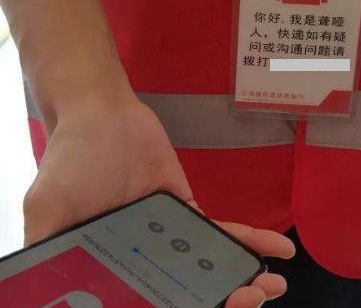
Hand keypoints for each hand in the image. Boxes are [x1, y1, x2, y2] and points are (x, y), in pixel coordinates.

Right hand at [23, 91, 294, 307]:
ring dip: (242, 278)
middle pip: (186, 294)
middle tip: (250, 302)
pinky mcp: (189, 210)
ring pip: (208, 268)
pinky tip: (279, 248)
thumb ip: (48, 247)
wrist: (102, 113)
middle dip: (221, 301)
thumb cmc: (69, 159)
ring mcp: (168, 237)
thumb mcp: (47, 208)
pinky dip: (250, 240)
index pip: (148, 302)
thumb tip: (41, 289)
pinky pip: (222, 231)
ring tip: (271, 287)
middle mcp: (140, 259)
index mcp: (109, 268)